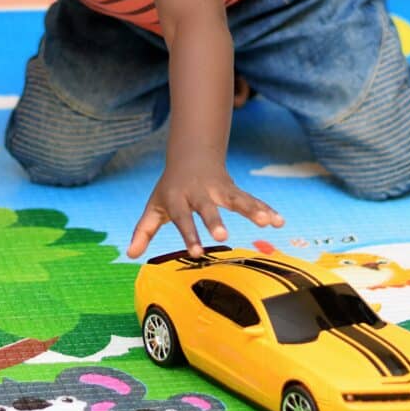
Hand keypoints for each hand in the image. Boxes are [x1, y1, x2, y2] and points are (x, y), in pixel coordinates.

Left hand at [126, 163, 283, 258]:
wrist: (191, 155)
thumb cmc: (171, 188)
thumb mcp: (155, 206)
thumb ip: (144, 230)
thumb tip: (130, 255)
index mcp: (179, 198)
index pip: (183, 218)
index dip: (190, 234)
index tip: (197, 253)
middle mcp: (200, 193)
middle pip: (208, 207)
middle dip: (215, 220)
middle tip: (222, 234)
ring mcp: (219, 190)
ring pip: (236, 199)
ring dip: (251, 210)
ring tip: (267, 222)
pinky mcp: (234, 190)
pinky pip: (251, 200)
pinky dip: (265, 209)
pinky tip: (279, 221)